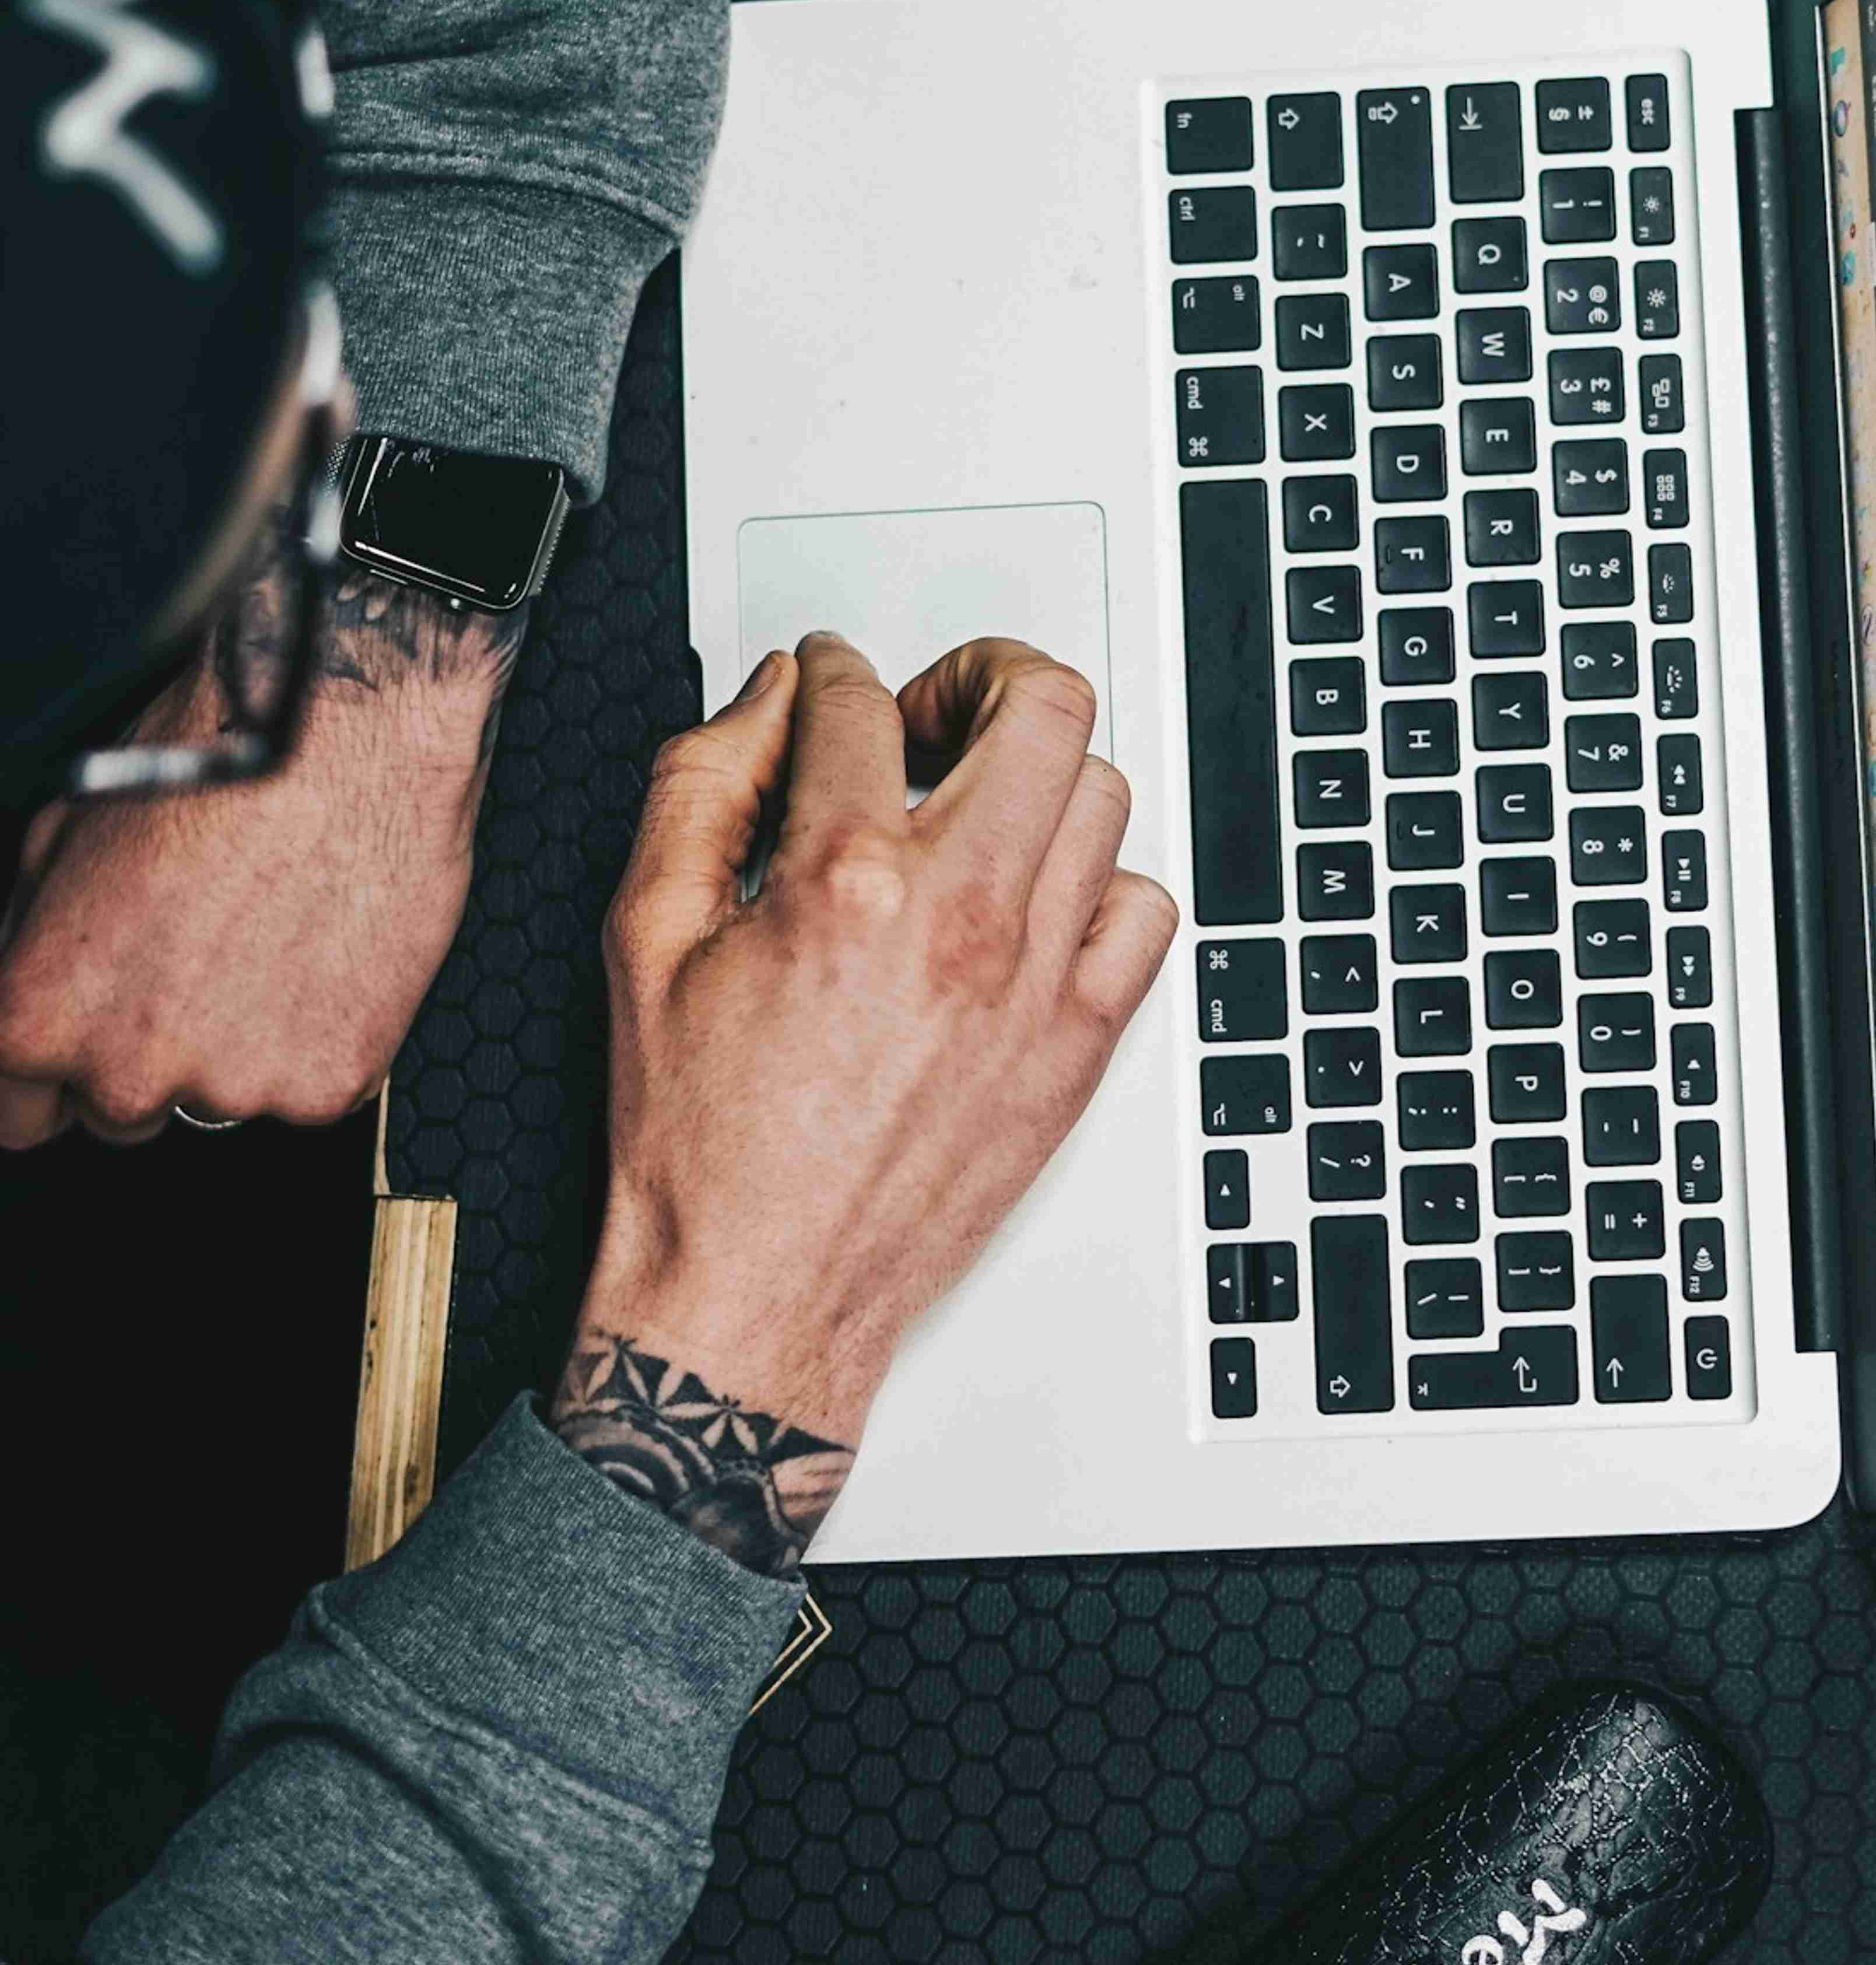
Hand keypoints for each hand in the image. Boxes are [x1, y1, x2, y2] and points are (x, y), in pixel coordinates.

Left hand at [0, 554, 526, 1146]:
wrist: (350, 734)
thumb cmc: (213, 760)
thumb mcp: (63, 829)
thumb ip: (31, 932)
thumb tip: (31, 966)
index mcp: (40, 1013)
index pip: (21, 1113)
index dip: (56, 1068)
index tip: (94, 1031)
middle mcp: (126, 1071)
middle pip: (121, 1111)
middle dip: (151, 1049)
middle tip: (203, 958)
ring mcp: (233, 1088)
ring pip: (225, 1096)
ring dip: (244, 1040)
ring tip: (278, 937)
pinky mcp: (328, 1083)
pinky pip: (312, 1083)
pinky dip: (324, 1034)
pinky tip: (330, 951)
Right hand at [552, 631, 1176, 1573]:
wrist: (758, 1296)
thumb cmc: (699, 1144)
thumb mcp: (643, 938)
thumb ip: (701, 787)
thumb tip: (768, 699)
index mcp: (842, 878)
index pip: (861, 696)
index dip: (832, 668)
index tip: (828, 681)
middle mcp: (961, 917)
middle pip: (1040, 704)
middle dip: (980, 675)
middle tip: (932, 715)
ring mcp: (1037, 982)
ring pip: (1101, 796)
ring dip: (1037, 775)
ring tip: (977, 807)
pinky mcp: (1079, 1047)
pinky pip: (1144, 911)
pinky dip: (1098, 884)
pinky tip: (1034, 902)